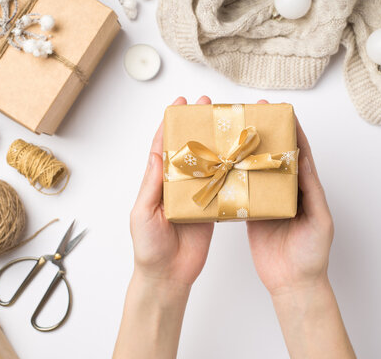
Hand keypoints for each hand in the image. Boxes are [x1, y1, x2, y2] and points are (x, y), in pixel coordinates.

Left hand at [129, 96, 214, 287]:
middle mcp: (177, 186)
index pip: (163, 148)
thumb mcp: (143, 214)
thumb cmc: (149, 247)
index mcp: (158, 183)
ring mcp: (195, 196)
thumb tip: (156, 155)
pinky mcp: (210, 209)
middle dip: (196, 126)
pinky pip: (220, 186)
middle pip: (188, 150)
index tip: (179, 105)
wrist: (168, 275)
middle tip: (208, 106)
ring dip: (215, 144)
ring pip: (206, 164)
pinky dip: (228, 171)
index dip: (169, 125)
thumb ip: (152, 186)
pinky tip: (237, 156)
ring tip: (225, 124)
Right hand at [247, 100, 333, 294]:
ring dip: (249, 152)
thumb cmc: (312, 255)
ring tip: (237, 133)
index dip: (294, 133)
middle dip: (268, 135)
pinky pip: (244, 192)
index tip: (285, 113)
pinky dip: (236, 177)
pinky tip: (226, 164)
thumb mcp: (319, 221)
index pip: (300, 155)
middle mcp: (287, 192)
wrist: (294, 283)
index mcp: (306, 190)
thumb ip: (312, 191)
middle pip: (276, 157)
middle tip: (255, 115)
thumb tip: (304, 161)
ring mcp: (269, 202)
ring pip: (258, 171)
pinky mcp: (253, 215)